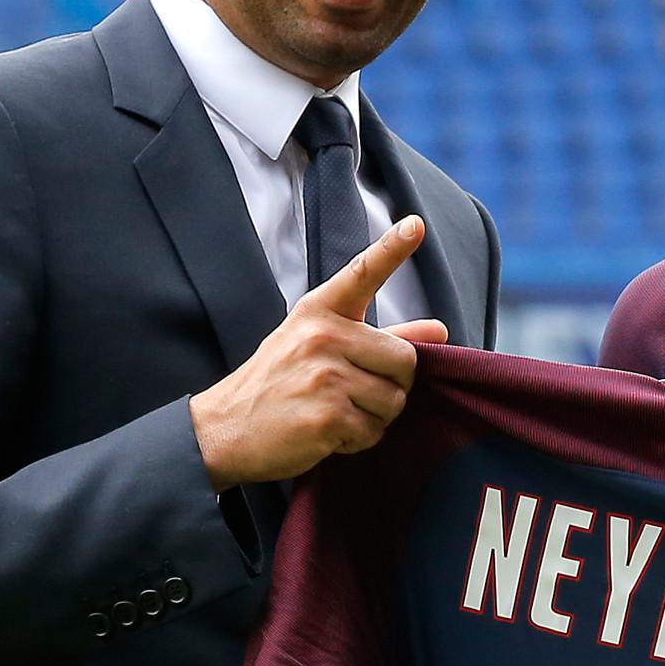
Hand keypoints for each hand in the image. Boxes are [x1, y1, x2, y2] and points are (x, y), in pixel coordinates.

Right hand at [192, 217, 450, 487]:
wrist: (224, 428)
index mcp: (319, 311)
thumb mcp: (318, 346)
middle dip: (392, 384)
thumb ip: (382, 337)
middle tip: (354, 392)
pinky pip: (374, 431)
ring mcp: (324, 376)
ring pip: (394, 400)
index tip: (415, 225)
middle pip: (405, 360)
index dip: (391, 249)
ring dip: (375, 417)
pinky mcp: (326, 416)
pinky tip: (328, 434)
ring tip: (336, 412)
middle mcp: (322, 336)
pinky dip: (358, 440)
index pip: (362, 274)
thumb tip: (440, 330)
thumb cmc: (278, 383)